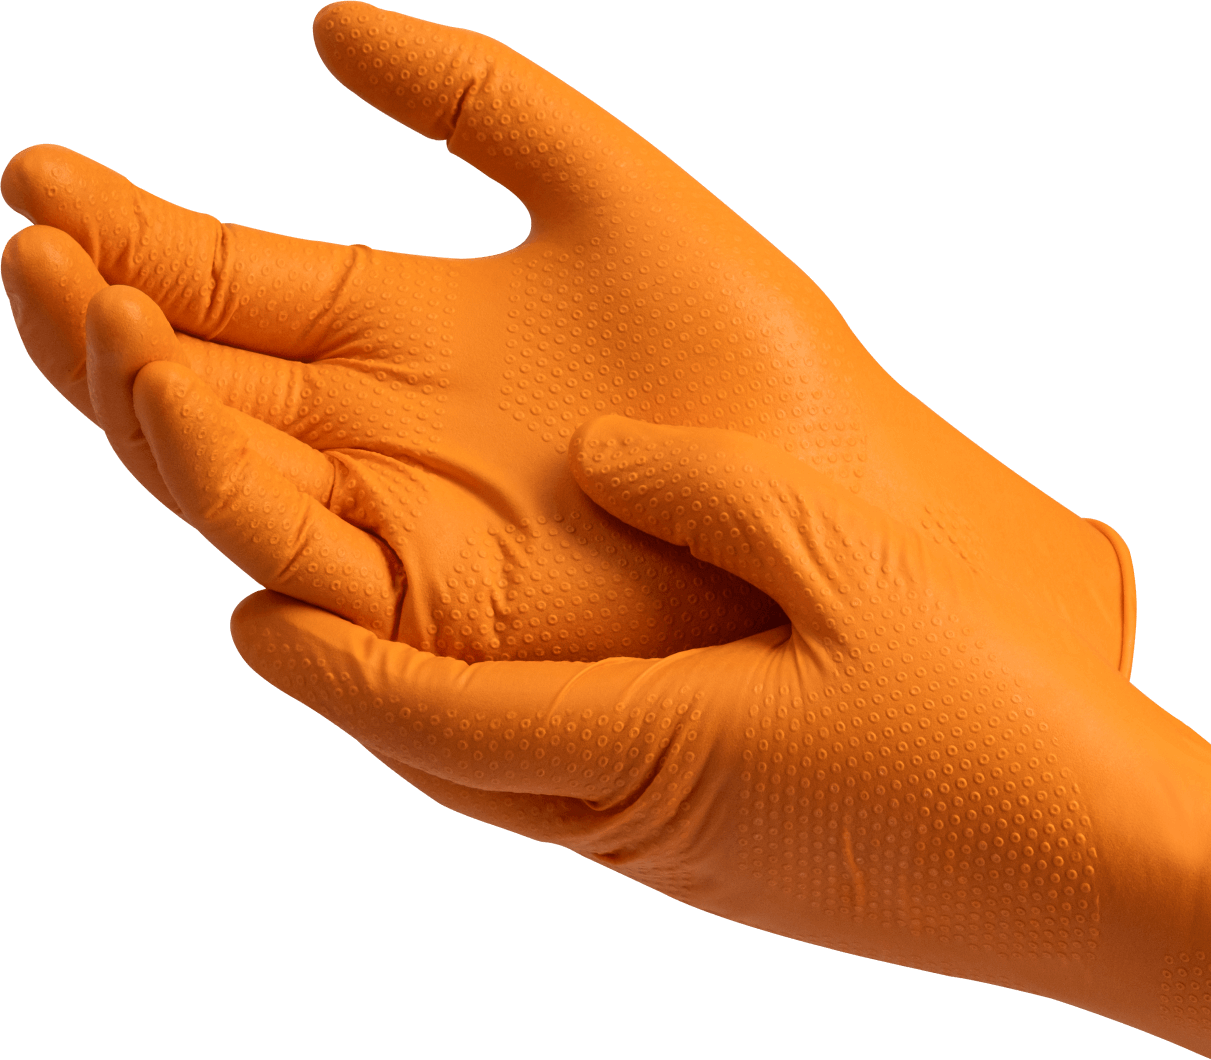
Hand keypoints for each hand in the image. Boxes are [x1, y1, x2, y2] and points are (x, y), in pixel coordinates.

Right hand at [2, 0, 1131, 670]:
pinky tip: (179, 408)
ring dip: (141, 401)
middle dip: (98, 321)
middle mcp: (377, 431)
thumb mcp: (606, 188)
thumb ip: (477, 100)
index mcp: (400, 330)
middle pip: (195, 385)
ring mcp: (397, 524)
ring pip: (224, 475)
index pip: (227, 281)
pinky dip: (233, 490)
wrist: (832, 483)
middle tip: (36, 244)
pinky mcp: (433, 610)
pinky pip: (303, 560)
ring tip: (87, 309)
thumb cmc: (749, 355)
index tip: (39, 173)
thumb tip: (327, 24)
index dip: (130, 231)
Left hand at [233, 412, 1209, 1053]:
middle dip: (357, 695)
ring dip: (429, 719)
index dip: (332, 668)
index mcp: (654, 757)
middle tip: (292, 616)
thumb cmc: (1000, 736)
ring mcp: (681, 856)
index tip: (252, 616)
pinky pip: (576, 793)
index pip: (437, 720)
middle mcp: (642, 825)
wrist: (1108, 876)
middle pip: (449, 762)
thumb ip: (710, 492)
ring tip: (385, 639)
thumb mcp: (851, 568)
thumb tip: (608, 453)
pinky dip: (515, 737)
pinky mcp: (721, 858)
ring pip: (505, 783)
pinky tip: (529, 687)